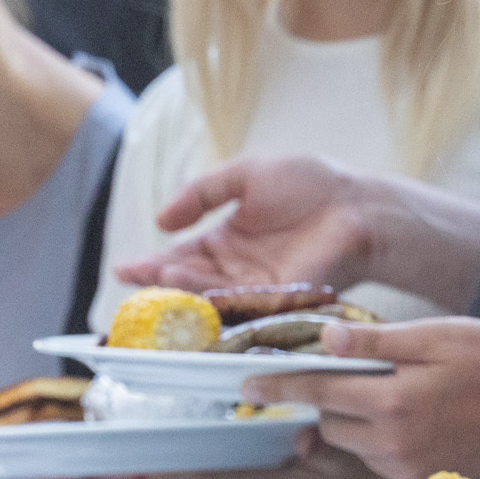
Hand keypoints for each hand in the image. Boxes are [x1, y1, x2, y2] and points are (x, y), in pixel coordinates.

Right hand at [114, 155, 375, 294]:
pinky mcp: (279, 299)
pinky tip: (195, 292)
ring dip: (182, 289)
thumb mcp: (245, 174)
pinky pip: (241, 303)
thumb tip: (161, 221)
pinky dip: (216, 300)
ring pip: (209, 295)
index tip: (123, 269)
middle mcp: (236, 271)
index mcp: (226, 241)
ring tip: (158, 278)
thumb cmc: (310, 183)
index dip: (151, 265)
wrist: (356, 203)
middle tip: (133, 279)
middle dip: (159, 284)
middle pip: (188, 283)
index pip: (180, 258)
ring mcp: (256, 288)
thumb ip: (202, 192)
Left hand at [248, 317, 479, 478]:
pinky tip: (413, 419)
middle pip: (329, 422)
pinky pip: (376, 458)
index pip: (318, 392)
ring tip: (397, 394)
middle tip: (364, 373)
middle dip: (332, 398)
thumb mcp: (435, 336)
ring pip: (351, 442)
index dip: (280, 386)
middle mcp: (392, 441)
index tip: (247, 385)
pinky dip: (380, 438)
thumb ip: (377, 342)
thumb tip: (325, 339)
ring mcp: (404, 467)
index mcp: (392, 400)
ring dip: (357, 419)